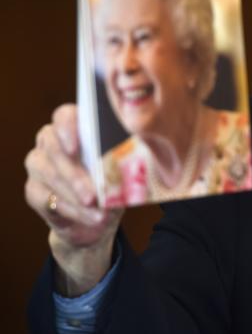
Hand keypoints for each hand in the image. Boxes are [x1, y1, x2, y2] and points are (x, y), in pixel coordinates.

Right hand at [25, 104, 123, 295]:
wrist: (98, 217)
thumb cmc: (114, 182)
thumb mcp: (124, 166)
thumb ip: (124, 154)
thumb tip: (135, 154)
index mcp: (76, 127)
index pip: (64, 116)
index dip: (67, 128)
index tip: (75, 148)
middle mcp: (51, 141)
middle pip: (55, 149)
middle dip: (76, 175)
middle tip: (94, 196)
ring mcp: (39, 164)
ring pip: (49, 174)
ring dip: (75, 195)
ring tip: (98, 212)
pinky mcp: (33, 190)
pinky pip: (46, 198)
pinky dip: (71, 210)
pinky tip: (90, 217)